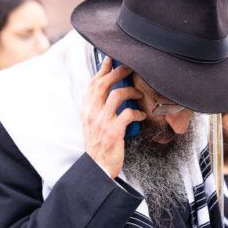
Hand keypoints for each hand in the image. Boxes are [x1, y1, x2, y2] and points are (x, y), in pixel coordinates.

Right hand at [82, 57, 144, 177]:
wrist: (97, 168)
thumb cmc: (98, 145)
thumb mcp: (92, 124)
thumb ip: (98, 108)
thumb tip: (109, 93)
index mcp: (86, 110)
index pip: (92, 84)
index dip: (102, 70)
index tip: (111, 59)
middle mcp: (91, 113)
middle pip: (103, 84)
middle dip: (117, 72)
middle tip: (129, 67)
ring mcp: (102, 122)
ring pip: (116, 95)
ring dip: (130, 91)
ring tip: (139, 94)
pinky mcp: (113, 132)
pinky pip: (128, 114)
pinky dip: (137, 112)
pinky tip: (141, 116)